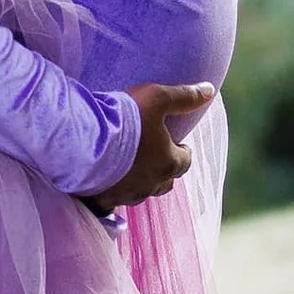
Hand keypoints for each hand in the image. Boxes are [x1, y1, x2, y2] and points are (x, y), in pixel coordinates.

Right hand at [93, 78, 216, 211]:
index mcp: (169, 162)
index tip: (176, 142)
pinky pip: (113, 202)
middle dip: (163, 169)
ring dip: (139, 180)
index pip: (185, 160)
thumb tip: (209, 90)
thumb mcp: (157, 98)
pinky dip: (113, 193)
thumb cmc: (125, 118)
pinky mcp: (105, 200)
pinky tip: (104, 183)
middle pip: (166, 182)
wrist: (84, 141)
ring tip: (128, 165)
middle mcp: (152, 184)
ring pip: (141, 192)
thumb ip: (184, 96)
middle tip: (153, 153)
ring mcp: (128, 195)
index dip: (182, 150)